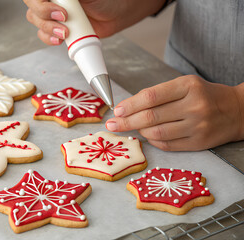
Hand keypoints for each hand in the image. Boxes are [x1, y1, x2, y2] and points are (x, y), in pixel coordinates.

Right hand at [23, 0, 165, 44]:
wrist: (119, 13)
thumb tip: (59, 0)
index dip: (40, 4)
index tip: (58, 10)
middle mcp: (52, 0)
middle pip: (33, 7)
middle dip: (45, 16)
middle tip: (64, 19)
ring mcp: (53, 13)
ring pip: (36, 21)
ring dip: (47, 29)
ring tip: (65, 33)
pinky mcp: (58, 29)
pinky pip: (45, 35)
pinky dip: (49, 39)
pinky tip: (60, 39)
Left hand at [105, 75, 243, 150]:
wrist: (237, 111)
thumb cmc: (205, 95)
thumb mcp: (185, 85)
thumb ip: (159, 94)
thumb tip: (129, 107)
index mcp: (188, 86)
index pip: (151, 97)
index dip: (130, 105)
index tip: (117, 110)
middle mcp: (194, 106)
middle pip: (151, 117)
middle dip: (126, 122)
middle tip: (112, 124)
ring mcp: (197, 126)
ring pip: (157, 133)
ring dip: (139, 132)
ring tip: (131, 128)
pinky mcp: (199, 142)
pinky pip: (167, 144)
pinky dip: (152, 141)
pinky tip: (146, 136)